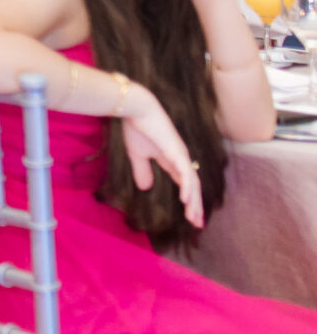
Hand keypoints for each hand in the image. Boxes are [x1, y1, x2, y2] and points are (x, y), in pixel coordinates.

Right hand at [119, 86, 203, 227]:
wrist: (136, 108)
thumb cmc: (136, 127)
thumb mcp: (137, 154)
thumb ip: (143, 170)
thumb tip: (145, 188)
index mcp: (172, 159)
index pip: (184, 183)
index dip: (189, 200)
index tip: (191, 217)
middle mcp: (181, 158)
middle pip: (192, 186)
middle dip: (196, 206)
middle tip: (198, 224)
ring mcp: (181, 155)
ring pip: (192, 183)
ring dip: (194, 202)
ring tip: (194, 218)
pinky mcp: (177, 151)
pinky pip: (185, 173)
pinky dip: (187, 188)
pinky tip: (187, 201)